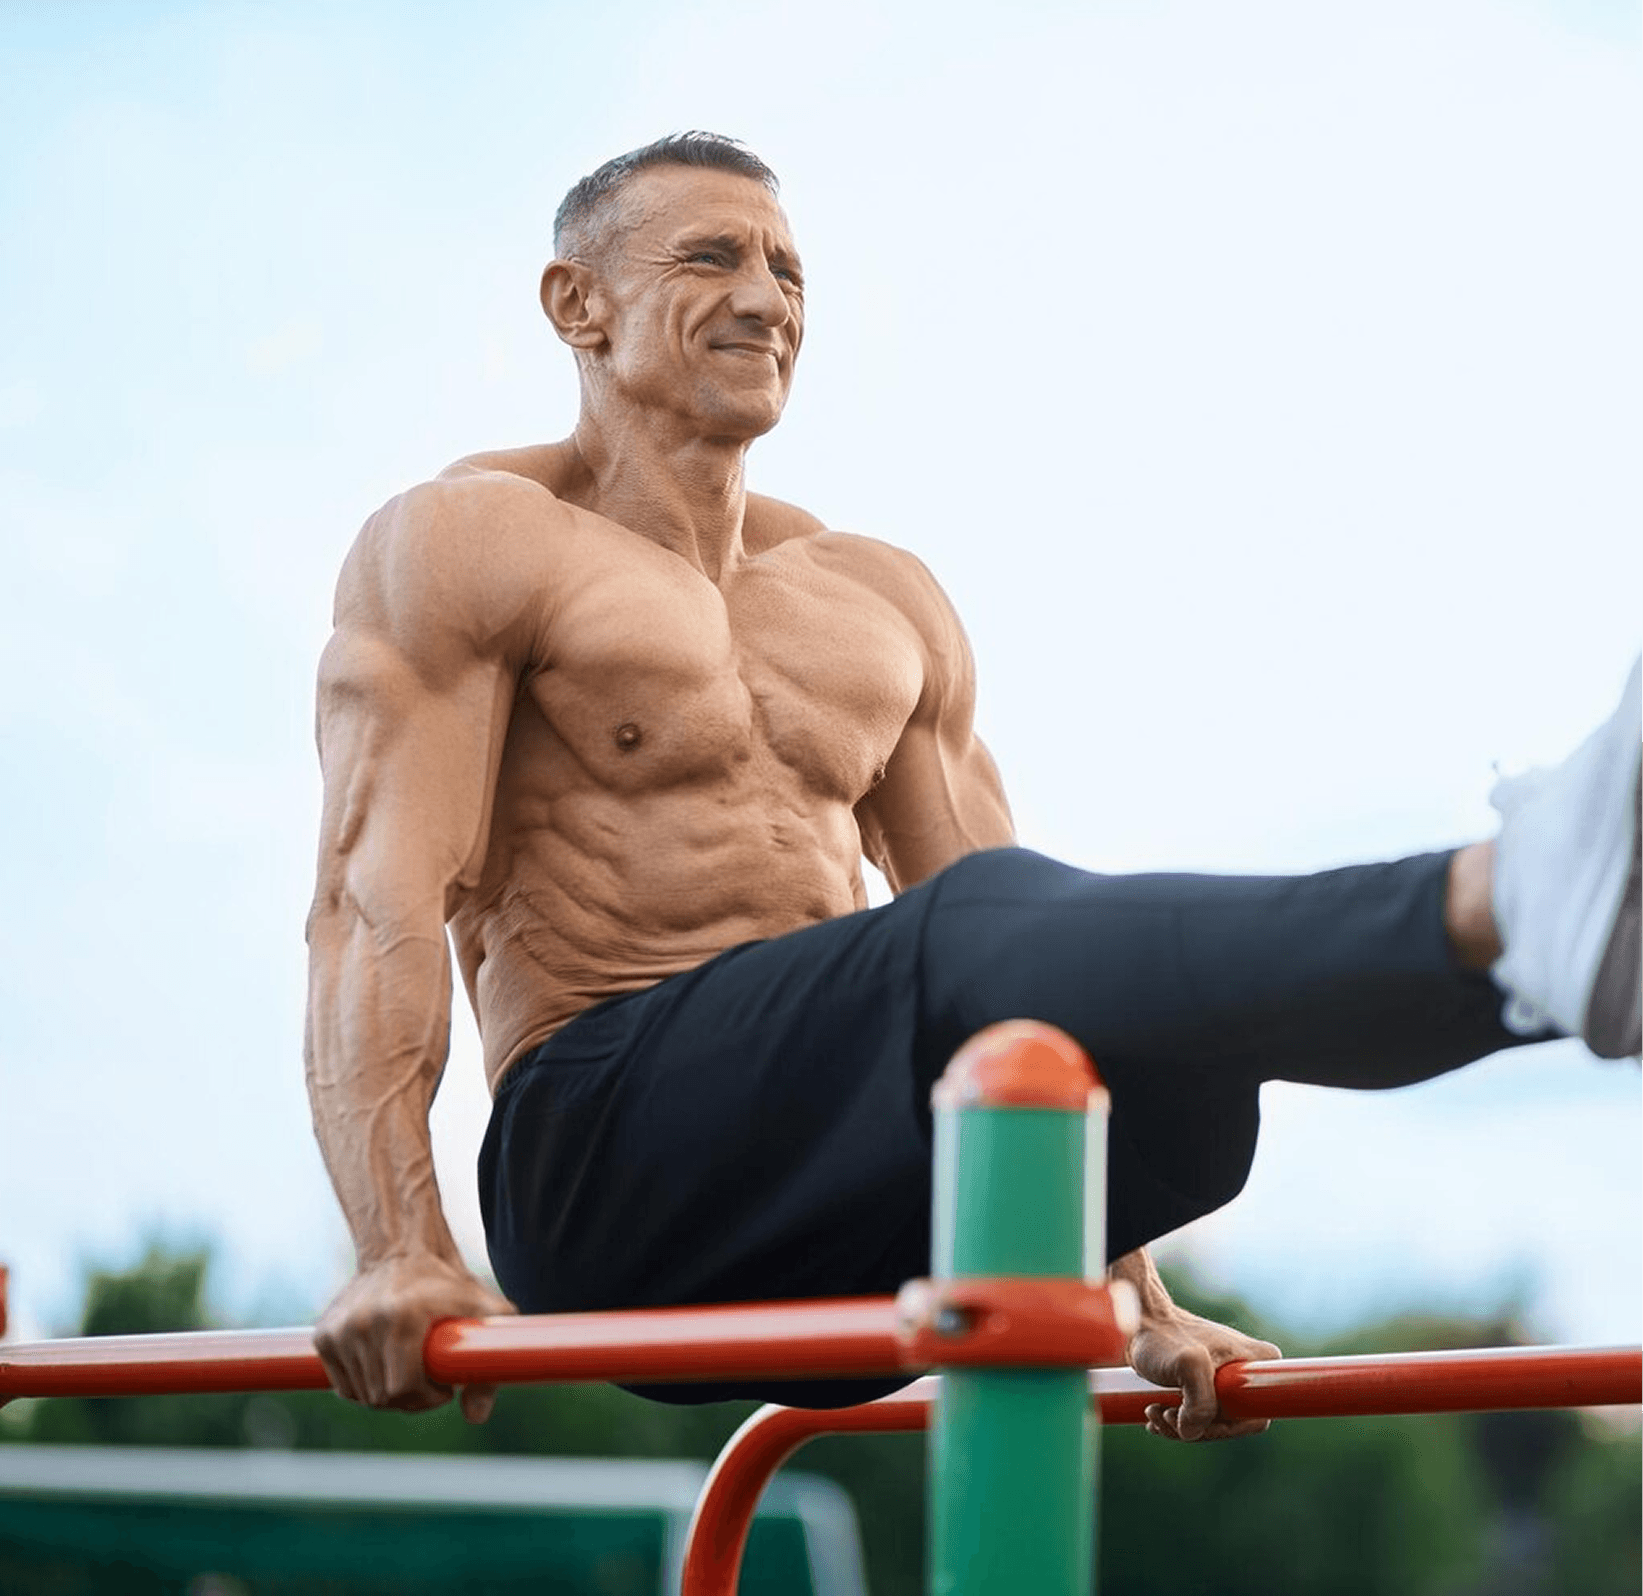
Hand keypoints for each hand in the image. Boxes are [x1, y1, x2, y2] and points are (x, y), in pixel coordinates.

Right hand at [314, 1252, 515, 1422]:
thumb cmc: (448, 1284)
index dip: (428, 1397)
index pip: (403, 1388)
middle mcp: (365, 1323)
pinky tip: (385, 1363)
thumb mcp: (483, 1310)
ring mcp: (340, 1330)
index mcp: (403, 1317)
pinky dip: (364, 1385)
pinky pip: (343, 1386)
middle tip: (429, 1380)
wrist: (401, 1251)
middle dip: (411, 1398)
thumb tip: (477, 1416)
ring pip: (362, 1396)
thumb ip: (491, 1361)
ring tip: (409, 1367)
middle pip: (382, 1397)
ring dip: (388, 1392)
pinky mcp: (323, 1336)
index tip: (444, 1386)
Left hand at [1126, 1305, 1280, 1442]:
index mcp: (1259, 1364)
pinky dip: (1174, 1423)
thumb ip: (1201, 1404)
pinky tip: (1154, 1413)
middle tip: (1167, 1414)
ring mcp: (1225, 1382)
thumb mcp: (1188, 1364)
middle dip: (1196, 1428)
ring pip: (1209, 1424)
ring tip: (1154, 1411)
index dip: (1226, 1427)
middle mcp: (1247, 1374)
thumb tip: (1192, 1433)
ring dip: (1179, 1427)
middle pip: (1231, 1424)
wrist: (1135, 1322)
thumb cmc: (1163, 1337)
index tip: (1196, 1416)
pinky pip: (1195, 1419)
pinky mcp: (1203, 1387)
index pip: (1256, 1417)